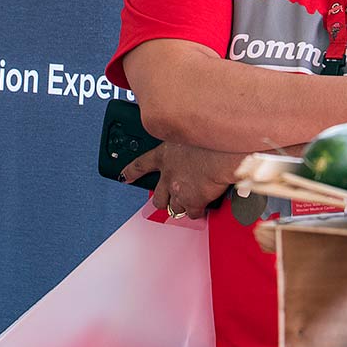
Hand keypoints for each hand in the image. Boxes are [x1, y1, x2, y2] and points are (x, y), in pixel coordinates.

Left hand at [119, 142, 249, 218]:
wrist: (223, 149)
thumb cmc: (210, 136)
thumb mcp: (189, 132)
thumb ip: (185, 140)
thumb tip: (190, 140)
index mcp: (165, 154)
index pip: (140, 164)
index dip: (131, 172)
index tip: (123, 177)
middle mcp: (169, 174)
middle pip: (157, 197)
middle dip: (162, 200)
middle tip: (168, 199)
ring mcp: (179, 190)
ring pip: (173, 208)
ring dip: (181, 206)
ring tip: (189, 204)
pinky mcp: (193, 201)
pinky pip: (192, 213)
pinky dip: (197, 212)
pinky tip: (203, 208)